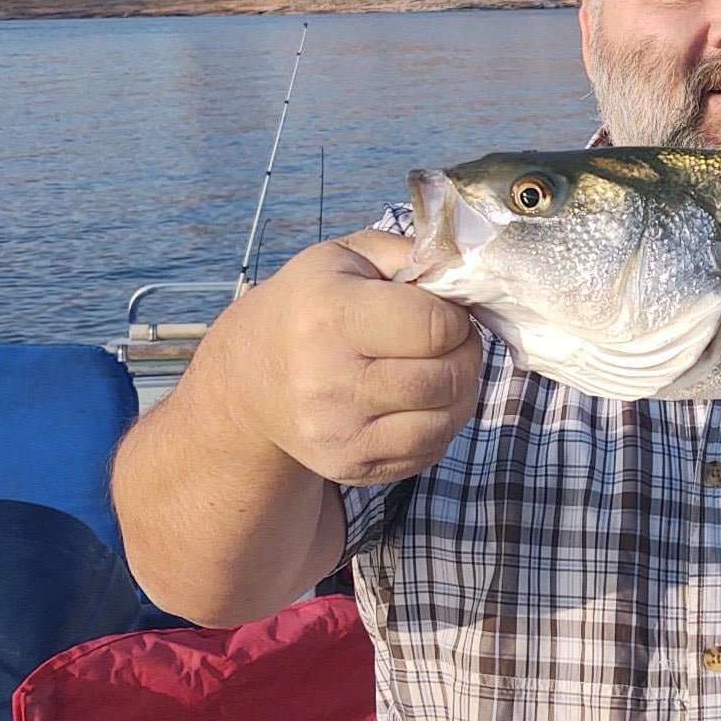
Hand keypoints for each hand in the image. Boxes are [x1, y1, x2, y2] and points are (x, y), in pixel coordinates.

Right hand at [211, 231, 482, 486]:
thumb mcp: (346, 258)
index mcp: (329, 316)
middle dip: (465, 354)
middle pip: (446, 377)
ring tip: (440, 369)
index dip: (454, 317)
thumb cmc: (310, 306)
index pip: (435, 326)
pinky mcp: (349, 467)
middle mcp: (327, 381)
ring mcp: (337, 432)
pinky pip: (429, 451)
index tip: (441, 312)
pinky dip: (440, 425)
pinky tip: (419, 402)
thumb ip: (412, 253)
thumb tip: (470, 270)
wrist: (250, 379)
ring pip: (446, 421)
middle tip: (449, 342)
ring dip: (460, 393)